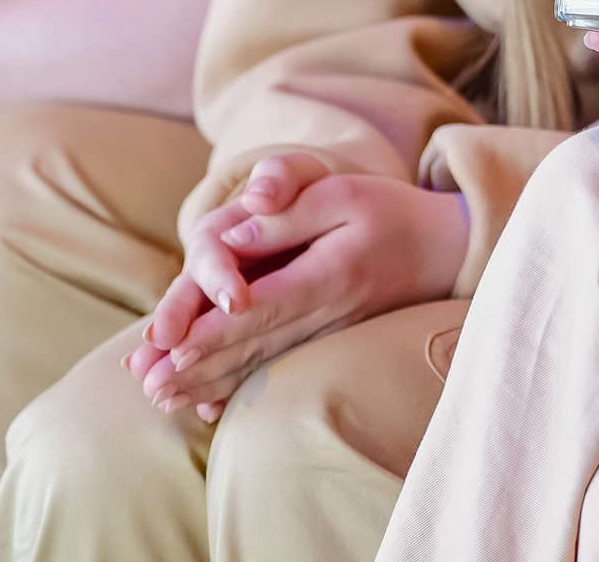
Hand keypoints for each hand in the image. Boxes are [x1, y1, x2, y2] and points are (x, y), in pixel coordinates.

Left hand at [128, 153, 468, 419]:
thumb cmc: (393, 212)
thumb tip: (237, 236)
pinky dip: (240, 388)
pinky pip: (279, 369)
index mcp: (329, 274)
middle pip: (252, 344)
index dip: (214, 328)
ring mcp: (331, 333)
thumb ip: (290, 214)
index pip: (262, 306)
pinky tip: (209, 404)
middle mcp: (328, 313)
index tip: (173, 348)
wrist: (447, 248)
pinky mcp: (331, 341)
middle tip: (150, 387)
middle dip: (198, 367)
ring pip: (260, 363)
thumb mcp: (346, 193)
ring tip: (164, 399)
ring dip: (210, 382)